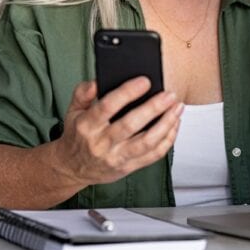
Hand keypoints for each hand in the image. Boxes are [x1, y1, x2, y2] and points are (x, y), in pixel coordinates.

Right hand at [53, 77, 183, 186]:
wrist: (73, 167)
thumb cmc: (77, 135)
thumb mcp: (72, 110)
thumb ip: (83, 92)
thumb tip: (97, 81)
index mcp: (87, 125)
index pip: (107, 106)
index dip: (127, 93)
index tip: (144, 81)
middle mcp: (101, 143)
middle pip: (131, 125)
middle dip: (153, 108)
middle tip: (169, 94)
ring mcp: (116, 157)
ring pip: (146, 142)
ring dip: (166, 124)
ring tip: (177, 108)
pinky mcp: (128, 167)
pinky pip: (153, 155)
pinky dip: (167, 140)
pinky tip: (174, 124)